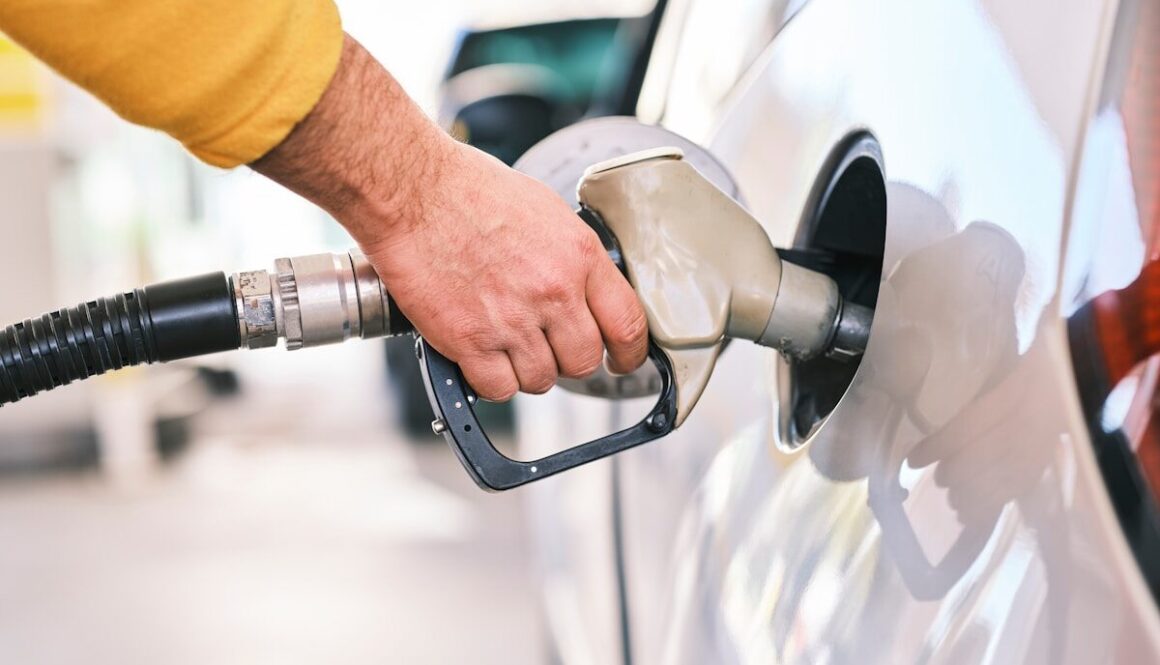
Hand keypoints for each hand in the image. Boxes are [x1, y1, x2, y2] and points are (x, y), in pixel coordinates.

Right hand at [365, 139, 648, 399]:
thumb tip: (584, 290)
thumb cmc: (469, 190)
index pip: (628, 324)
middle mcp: (553, 292)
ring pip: (541, 380)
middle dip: (567, 359)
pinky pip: (498, 389)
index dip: (629, 354)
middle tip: (546, 346)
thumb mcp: (545, 211)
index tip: (621, 361)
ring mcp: (512, 320)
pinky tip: (480, 356)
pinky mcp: (470, 341)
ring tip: (504, 342)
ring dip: (526, 370)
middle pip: (583, 362)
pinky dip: (490, 380)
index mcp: (579, 256)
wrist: (413, 192)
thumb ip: (571, 257)